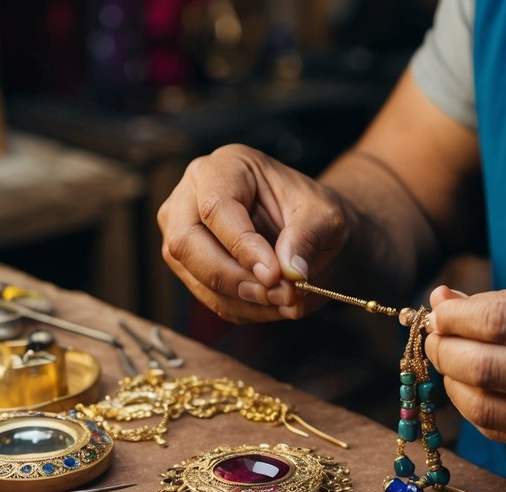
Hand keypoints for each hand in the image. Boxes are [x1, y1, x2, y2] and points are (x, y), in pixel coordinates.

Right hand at [157, 144, 352, 322]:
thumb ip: (307, 238)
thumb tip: (288, 271)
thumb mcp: (324, 216)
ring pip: (195, 276)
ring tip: (286, 301)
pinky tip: (274, 305)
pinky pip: (208, 297)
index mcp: (224, 168)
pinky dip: (244, 309)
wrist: (310, 232)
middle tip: (281, 294)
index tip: (276, 274)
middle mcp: (190, 196)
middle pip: (187, 243)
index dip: (242, 245)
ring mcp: (181, 232)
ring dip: (244, 300)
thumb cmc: (312, 214)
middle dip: (235, 278)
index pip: (215, 207)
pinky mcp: (188, 266)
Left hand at [423, 286, 505, 472]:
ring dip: (450, 381)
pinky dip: (474, 407)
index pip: (499, 319)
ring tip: (449, 364)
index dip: (455, 315)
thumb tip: (446, 301)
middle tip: (435, 337)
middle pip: (482, 365)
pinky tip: (473, 390)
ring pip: (482, 405)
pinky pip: (499, 431)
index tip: (440, 307)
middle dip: (443, 348)